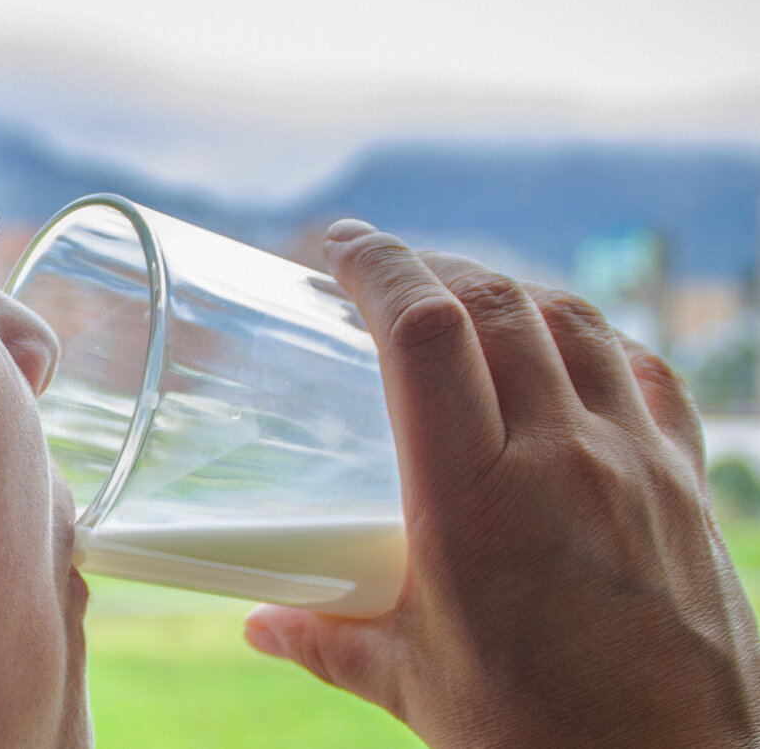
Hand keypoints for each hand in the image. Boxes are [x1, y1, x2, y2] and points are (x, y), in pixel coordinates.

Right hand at [244, 220, 759, 746]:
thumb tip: (260, 622)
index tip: (336, 246)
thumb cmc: (537, 740)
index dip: (378, 266)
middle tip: (384, 273)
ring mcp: (636, 463)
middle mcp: (564, 461)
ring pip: (572, 321)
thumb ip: (329, 641)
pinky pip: (643, 370)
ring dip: (507, 290)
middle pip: (496, 304)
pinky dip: (592, 337)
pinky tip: (561, 349)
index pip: (426, 332)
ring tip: (460, 297)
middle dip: (430, 265)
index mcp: (474, 505)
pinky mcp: (685, 483)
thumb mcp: (414, 685)